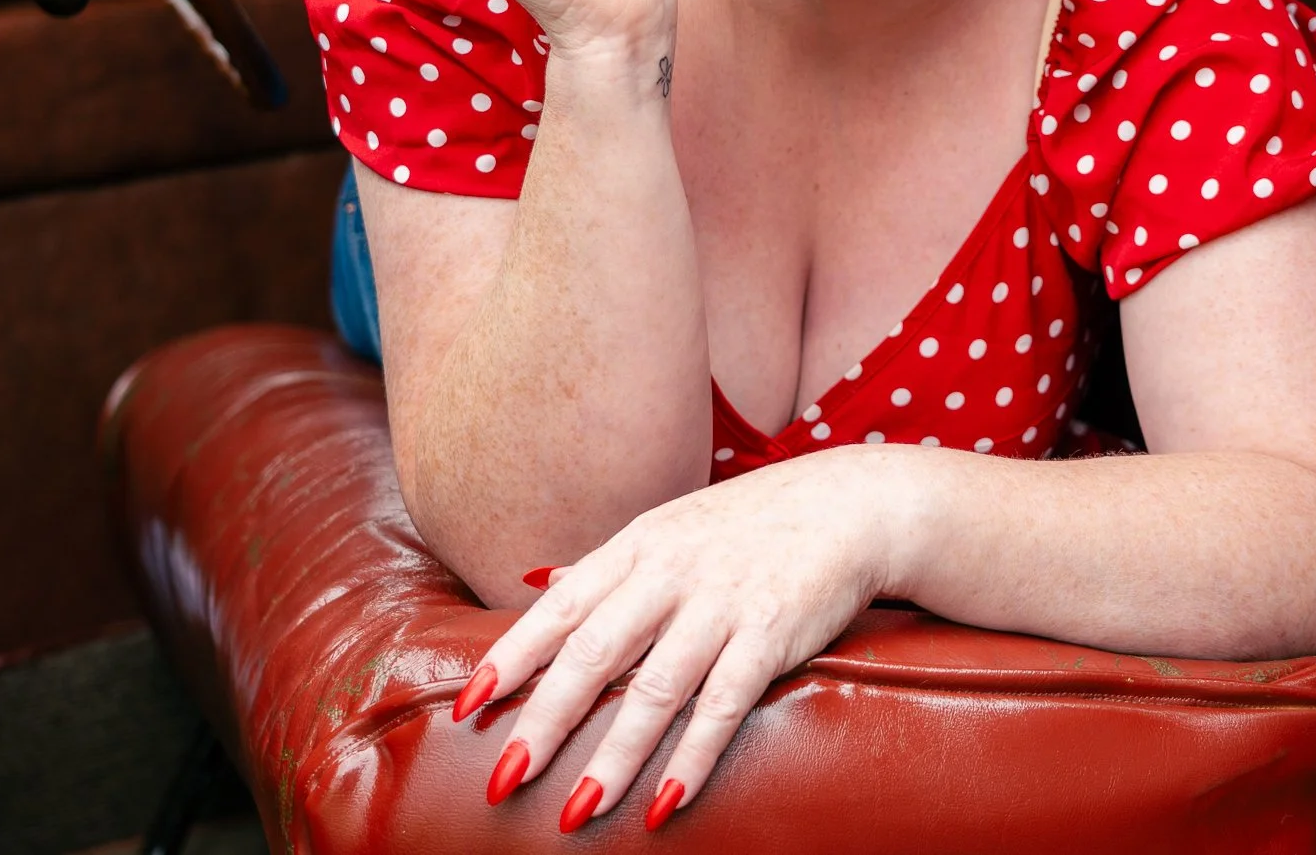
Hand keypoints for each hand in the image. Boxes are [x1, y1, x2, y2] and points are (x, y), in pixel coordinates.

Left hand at [452, 451, 892, 831]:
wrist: (846, 503)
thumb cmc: (750, 524)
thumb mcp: (670, 529)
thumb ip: (607, 567)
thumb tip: (539, 585)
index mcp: (638, 548)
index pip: (560, 608)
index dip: (513, 658)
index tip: (469, 707)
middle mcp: (671, 573)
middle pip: (595, 653)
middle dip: (546, 720)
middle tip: (505, 779)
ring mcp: (722, 603)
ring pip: (655, 689)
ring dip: (613, 757)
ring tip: (577, 812)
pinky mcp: (771, 633)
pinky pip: (724, 704)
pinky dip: (693, 756)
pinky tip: (665, 803)